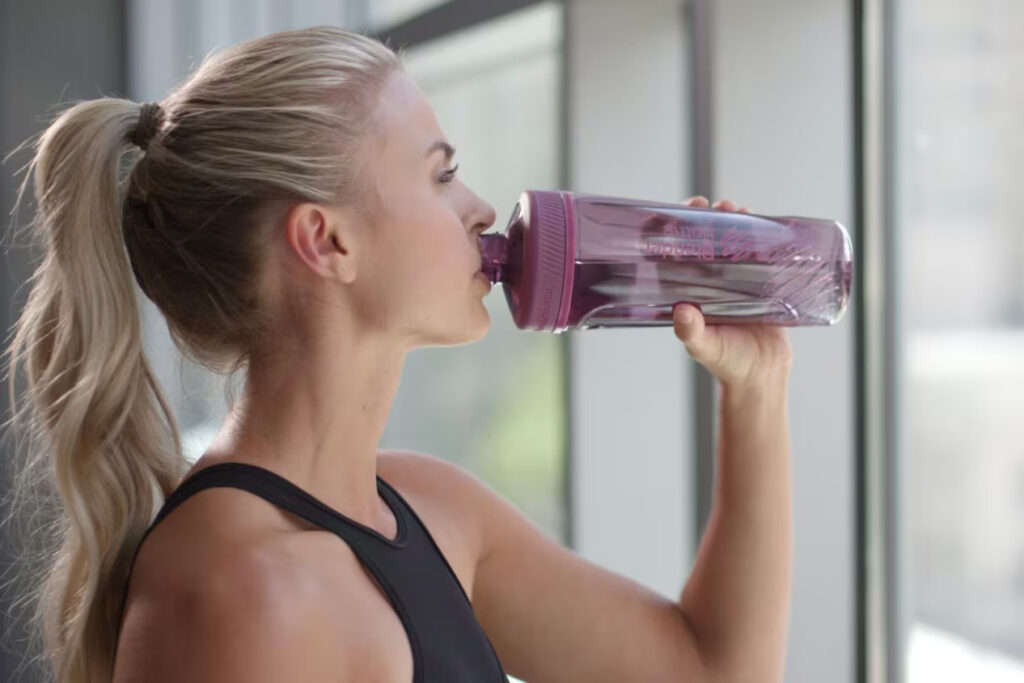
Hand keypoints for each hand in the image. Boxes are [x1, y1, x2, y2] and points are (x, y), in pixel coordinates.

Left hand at [671, 196, 792, 387]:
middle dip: (709, 217)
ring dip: (735, 221)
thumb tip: (681, 312)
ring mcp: (735, 281)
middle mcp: (708, 282)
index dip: (676, 229)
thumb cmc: (728, 363)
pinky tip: (763, 223)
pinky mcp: (761, 283)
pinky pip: (759, 253)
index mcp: (688, 291)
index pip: (676, 251)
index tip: (682, 211)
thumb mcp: (704, 346)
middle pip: (705, 239)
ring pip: (732, 241)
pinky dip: (760, 236)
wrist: (763, 376)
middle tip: (716, 205)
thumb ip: (691, 331)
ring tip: (740, 209)